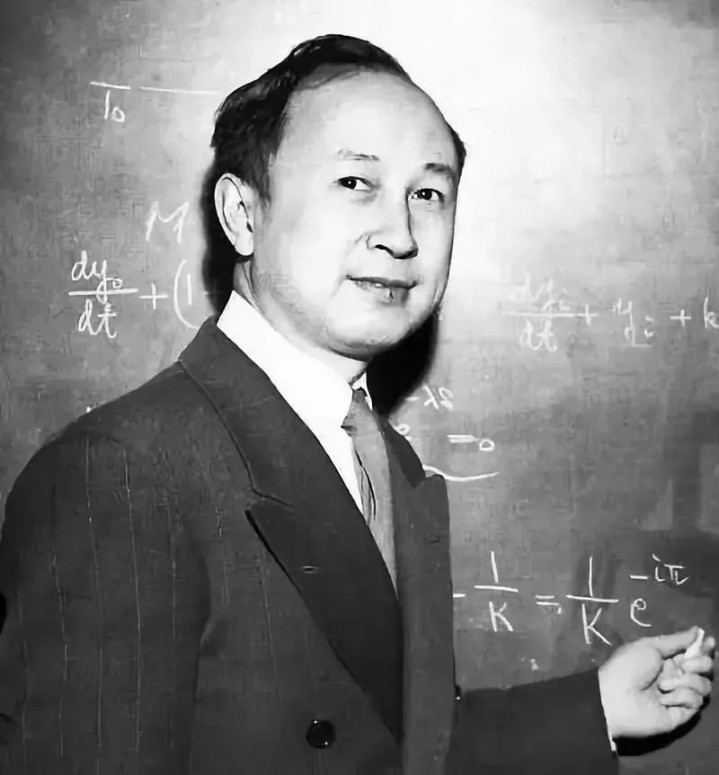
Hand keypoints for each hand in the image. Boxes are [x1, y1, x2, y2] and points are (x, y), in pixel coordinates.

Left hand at [598, 626, 714, 738]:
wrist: (616, 696)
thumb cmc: (628, 666)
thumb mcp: (650, 646)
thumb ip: (676, 640)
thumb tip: (697, 631)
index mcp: (668, 659)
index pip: (695, 652)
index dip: (704, 648)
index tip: (709, 642)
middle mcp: (677, 676)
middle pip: (705, 669)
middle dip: (701, 663)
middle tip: (686, 665)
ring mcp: (680, 695)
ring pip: (704, 685)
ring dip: (687, 682)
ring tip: (664, 685)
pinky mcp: (682, 713)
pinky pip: (695, 702)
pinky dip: (681, 697)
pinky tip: (664, 698)